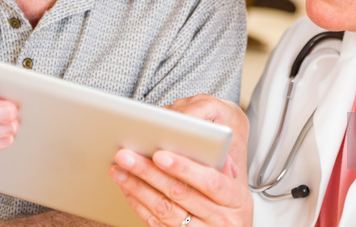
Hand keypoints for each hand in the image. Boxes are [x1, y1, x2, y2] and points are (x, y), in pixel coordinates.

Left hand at [109, 94, 252, 225]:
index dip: (184, 167)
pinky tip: (128, 189)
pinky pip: (157, 224)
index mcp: (236, 199)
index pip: (209, 181)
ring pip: (164, 209)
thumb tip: (189, 138)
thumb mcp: (234, 183)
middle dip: (149, 172)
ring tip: (119, 170)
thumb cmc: (230, 202)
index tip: (160, 154)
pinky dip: (139, 204)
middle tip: (126, 155)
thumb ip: (216, 164)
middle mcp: (221, 219)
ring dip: (137, 187)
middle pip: (179, 193)